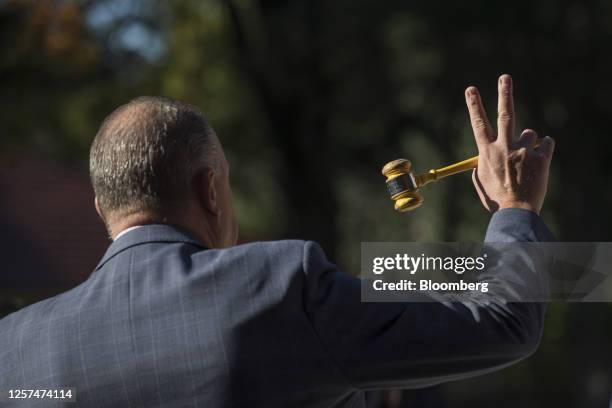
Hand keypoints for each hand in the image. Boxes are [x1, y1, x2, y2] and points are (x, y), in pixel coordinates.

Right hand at [464, 74, 554, 214]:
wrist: (516, 211)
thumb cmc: (496, 198)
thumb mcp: (480, 181)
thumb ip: (481, 165)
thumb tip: (483, 156)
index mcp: (487, 153)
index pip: (478, 124)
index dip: (474, 105)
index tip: (470, 89)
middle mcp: (505, 148)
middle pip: (505, 114)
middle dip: (504, 94)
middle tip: (505, 77)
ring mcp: (524, 151)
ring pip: (530, 133)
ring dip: (529, 142)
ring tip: (526, 160)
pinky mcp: (542, 158)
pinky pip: (547, 143)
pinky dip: (544, 148)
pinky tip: (539, 160)